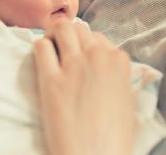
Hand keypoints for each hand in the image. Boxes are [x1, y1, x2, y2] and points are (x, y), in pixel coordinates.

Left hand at [34, 20, 133, 154]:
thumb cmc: (114, 138)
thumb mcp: (127, 101)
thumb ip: (117, 78)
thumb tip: (106, 70)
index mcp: (119, 62)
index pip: (99, 38)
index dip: (87, 47)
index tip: (80, 57)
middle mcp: (97, 57)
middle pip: (79, 28)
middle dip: (69, 36)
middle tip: (61, 49)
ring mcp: (74, 66)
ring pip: (61, 28)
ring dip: (53, 35)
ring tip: (50, 49)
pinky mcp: (51, 80)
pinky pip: (40, 46)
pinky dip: (38, 48)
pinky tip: (40, 60)